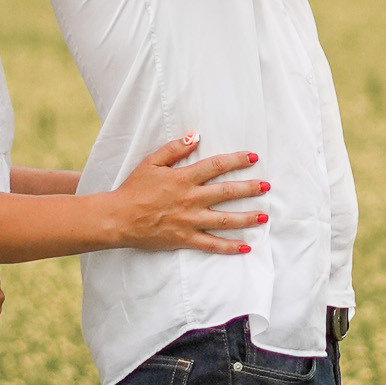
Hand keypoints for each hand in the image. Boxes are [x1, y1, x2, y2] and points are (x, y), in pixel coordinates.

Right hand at [107, 134, 268, 254]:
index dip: (236, 160)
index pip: (216, 166)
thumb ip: (174, 149)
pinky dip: (229, 247)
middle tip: (267, 186)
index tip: (253, 157)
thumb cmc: (134, 189)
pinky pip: (212, 244)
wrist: (118, 218)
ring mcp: (189, 221)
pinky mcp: (185, 239)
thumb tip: (195, 137)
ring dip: (246, 218)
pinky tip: (246, 247)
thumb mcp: (151, 163)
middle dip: (250, 189)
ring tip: (264, 216)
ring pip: (224, 220)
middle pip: (227, 192)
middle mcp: (190, 199)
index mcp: (183, 178)